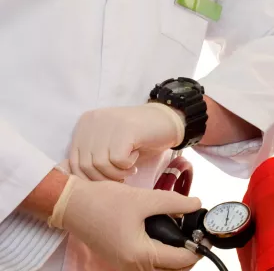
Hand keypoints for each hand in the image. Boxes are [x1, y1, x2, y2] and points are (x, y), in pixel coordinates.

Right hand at [49, 175, 201, 270]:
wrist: (71, 204)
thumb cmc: (102, 202)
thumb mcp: (143, 199)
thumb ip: (174, 202)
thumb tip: (195, 205)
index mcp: (139, 254)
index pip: (181, 260)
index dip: (198, 248)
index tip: (206, 235)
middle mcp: (131, 266)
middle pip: (172, 270)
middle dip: (188, 256)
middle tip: (196, 236)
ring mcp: (124, 265)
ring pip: (159, 270)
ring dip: (174, 258)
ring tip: (183, 236)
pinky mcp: (119, 259)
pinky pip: (147, 265)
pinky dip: (160, 256)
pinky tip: (164, 238)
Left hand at [69, 104, 184, 180]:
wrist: (167, 121)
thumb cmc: (138, 139)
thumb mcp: (109, 146)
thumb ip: (92, 157)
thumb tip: (79, 186)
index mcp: (85, 124)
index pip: (73, 162)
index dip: (89, 179)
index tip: (108, 180)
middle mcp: (92, 121)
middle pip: (85, 165)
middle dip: (104, 179)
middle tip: (121, 177)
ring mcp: (108, 123)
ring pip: (100, 164)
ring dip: (117, 173)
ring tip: (129, 168)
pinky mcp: (125, 129)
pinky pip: (118, 160)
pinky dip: (128, 165)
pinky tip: (136, 156)